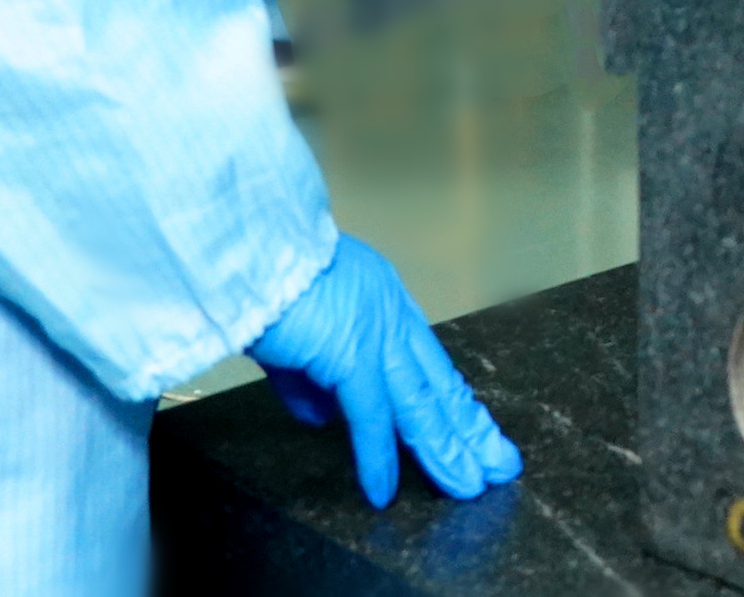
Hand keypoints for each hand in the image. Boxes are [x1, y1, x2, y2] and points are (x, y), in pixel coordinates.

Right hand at [251, 236, 524, 506]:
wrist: (245, 252)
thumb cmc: (261, 281)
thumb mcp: (293, 335)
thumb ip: (308, 379)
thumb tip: (320, 418)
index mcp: (381, 301)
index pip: (425, 362)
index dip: (449, 399)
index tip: (471, 427)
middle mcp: (389, 314)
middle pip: (437, 383)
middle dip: (468, 428)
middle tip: (498, 463)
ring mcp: (375, 334)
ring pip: (421, 403)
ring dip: (446, 448)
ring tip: (469, 484)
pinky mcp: (352, 354)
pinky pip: (370, 415)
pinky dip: (377, 457)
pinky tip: (382, 491)